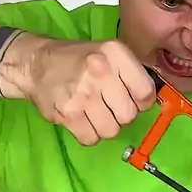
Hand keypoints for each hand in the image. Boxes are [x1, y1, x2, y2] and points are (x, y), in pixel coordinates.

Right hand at [1, 36, 155, 144]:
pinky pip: (91, 138)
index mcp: (115, 53)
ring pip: (111, 130)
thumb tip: (156, 97)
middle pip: (129, 115)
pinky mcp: (68, 113)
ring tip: (94, 112)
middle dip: (121, 115)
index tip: (131, 99)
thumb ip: (132, 72)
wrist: (35, 64)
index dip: (142, 101)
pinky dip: (88, 134)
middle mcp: (100, 71)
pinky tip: (82, 120)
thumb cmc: (78, 60)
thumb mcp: (108, 53)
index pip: (146, 92)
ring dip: (105, 126)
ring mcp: (83, 94)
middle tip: (108, 106)